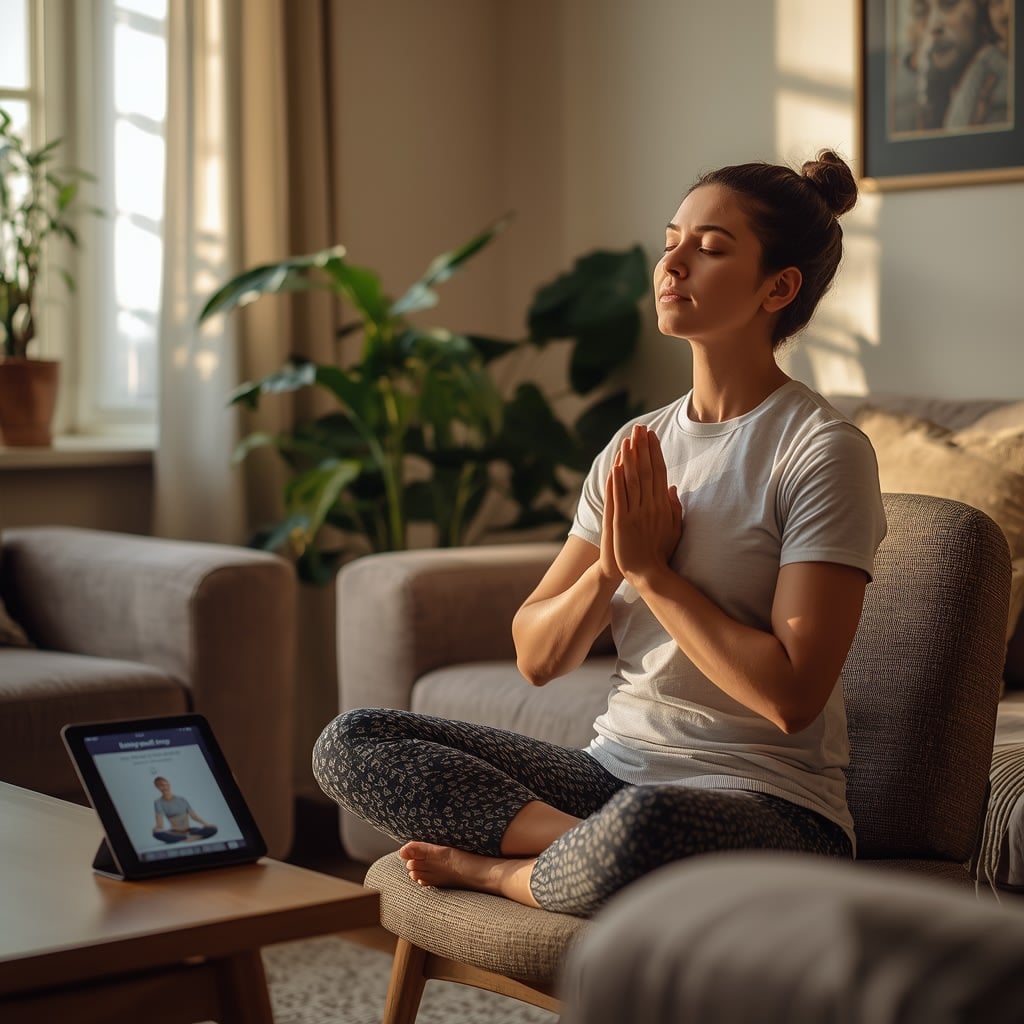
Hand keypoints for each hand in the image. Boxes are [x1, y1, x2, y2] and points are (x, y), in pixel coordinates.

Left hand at [607, 424, 681, 579]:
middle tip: (640, 428)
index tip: (651, 436)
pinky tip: (616, 467)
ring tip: (628, 440)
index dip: (655, 453)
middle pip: (648, 471)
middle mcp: (651, 506)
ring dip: (631, 459)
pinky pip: (620, 499)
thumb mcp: (673, 527)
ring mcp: (637, 514)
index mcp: (662, 505)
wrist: (649, 574)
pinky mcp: (623, 523)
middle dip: (643, 448)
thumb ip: (674, 507)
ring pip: (634, 481)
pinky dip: (618, 482)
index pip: (659, 472)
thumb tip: (672, 487)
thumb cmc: (660, 552)